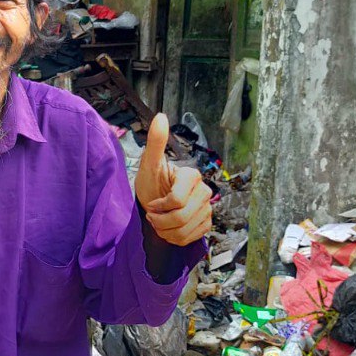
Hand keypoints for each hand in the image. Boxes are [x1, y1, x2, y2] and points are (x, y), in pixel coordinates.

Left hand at [135, 113, 211, 245]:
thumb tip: (160, 116)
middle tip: (152, 216)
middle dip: (161, 221)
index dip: (159, 207)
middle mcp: (204, 191)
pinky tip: (169, 229)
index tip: (151, 204)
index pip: (176, 201)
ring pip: (185, 230)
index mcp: (191, 176)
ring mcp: (207, 208)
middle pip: (181, 217)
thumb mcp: (149, 164)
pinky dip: (175, 238)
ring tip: (159, 222)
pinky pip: (190, 238)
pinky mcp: (206, 223)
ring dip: (165, 231)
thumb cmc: (150, 183)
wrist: (154, 202)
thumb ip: (156, 141)